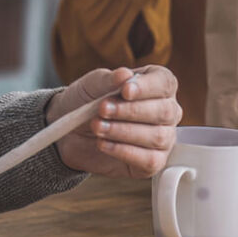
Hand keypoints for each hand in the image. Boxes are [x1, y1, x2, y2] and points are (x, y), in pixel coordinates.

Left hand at [47, 66, 180, 177]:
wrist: (71, 132)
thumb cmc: (87, 102)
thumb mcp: (92, 85)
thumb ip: (109, 79)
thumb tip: (125, 74)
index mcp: (157, 85)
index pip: (165, 83)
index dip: (147, 87)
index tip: (125, 91)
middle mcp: (166, 111)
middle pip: (164, 111)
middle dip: (130, 111)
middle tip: (102, 109)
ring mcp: (163, 138)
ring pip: (157, 136)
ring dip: (123, 131)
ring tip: (97, 126)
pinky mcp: (153, 162)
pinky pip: (150, 160)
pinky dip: (123, 151)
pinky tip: (104, 143)